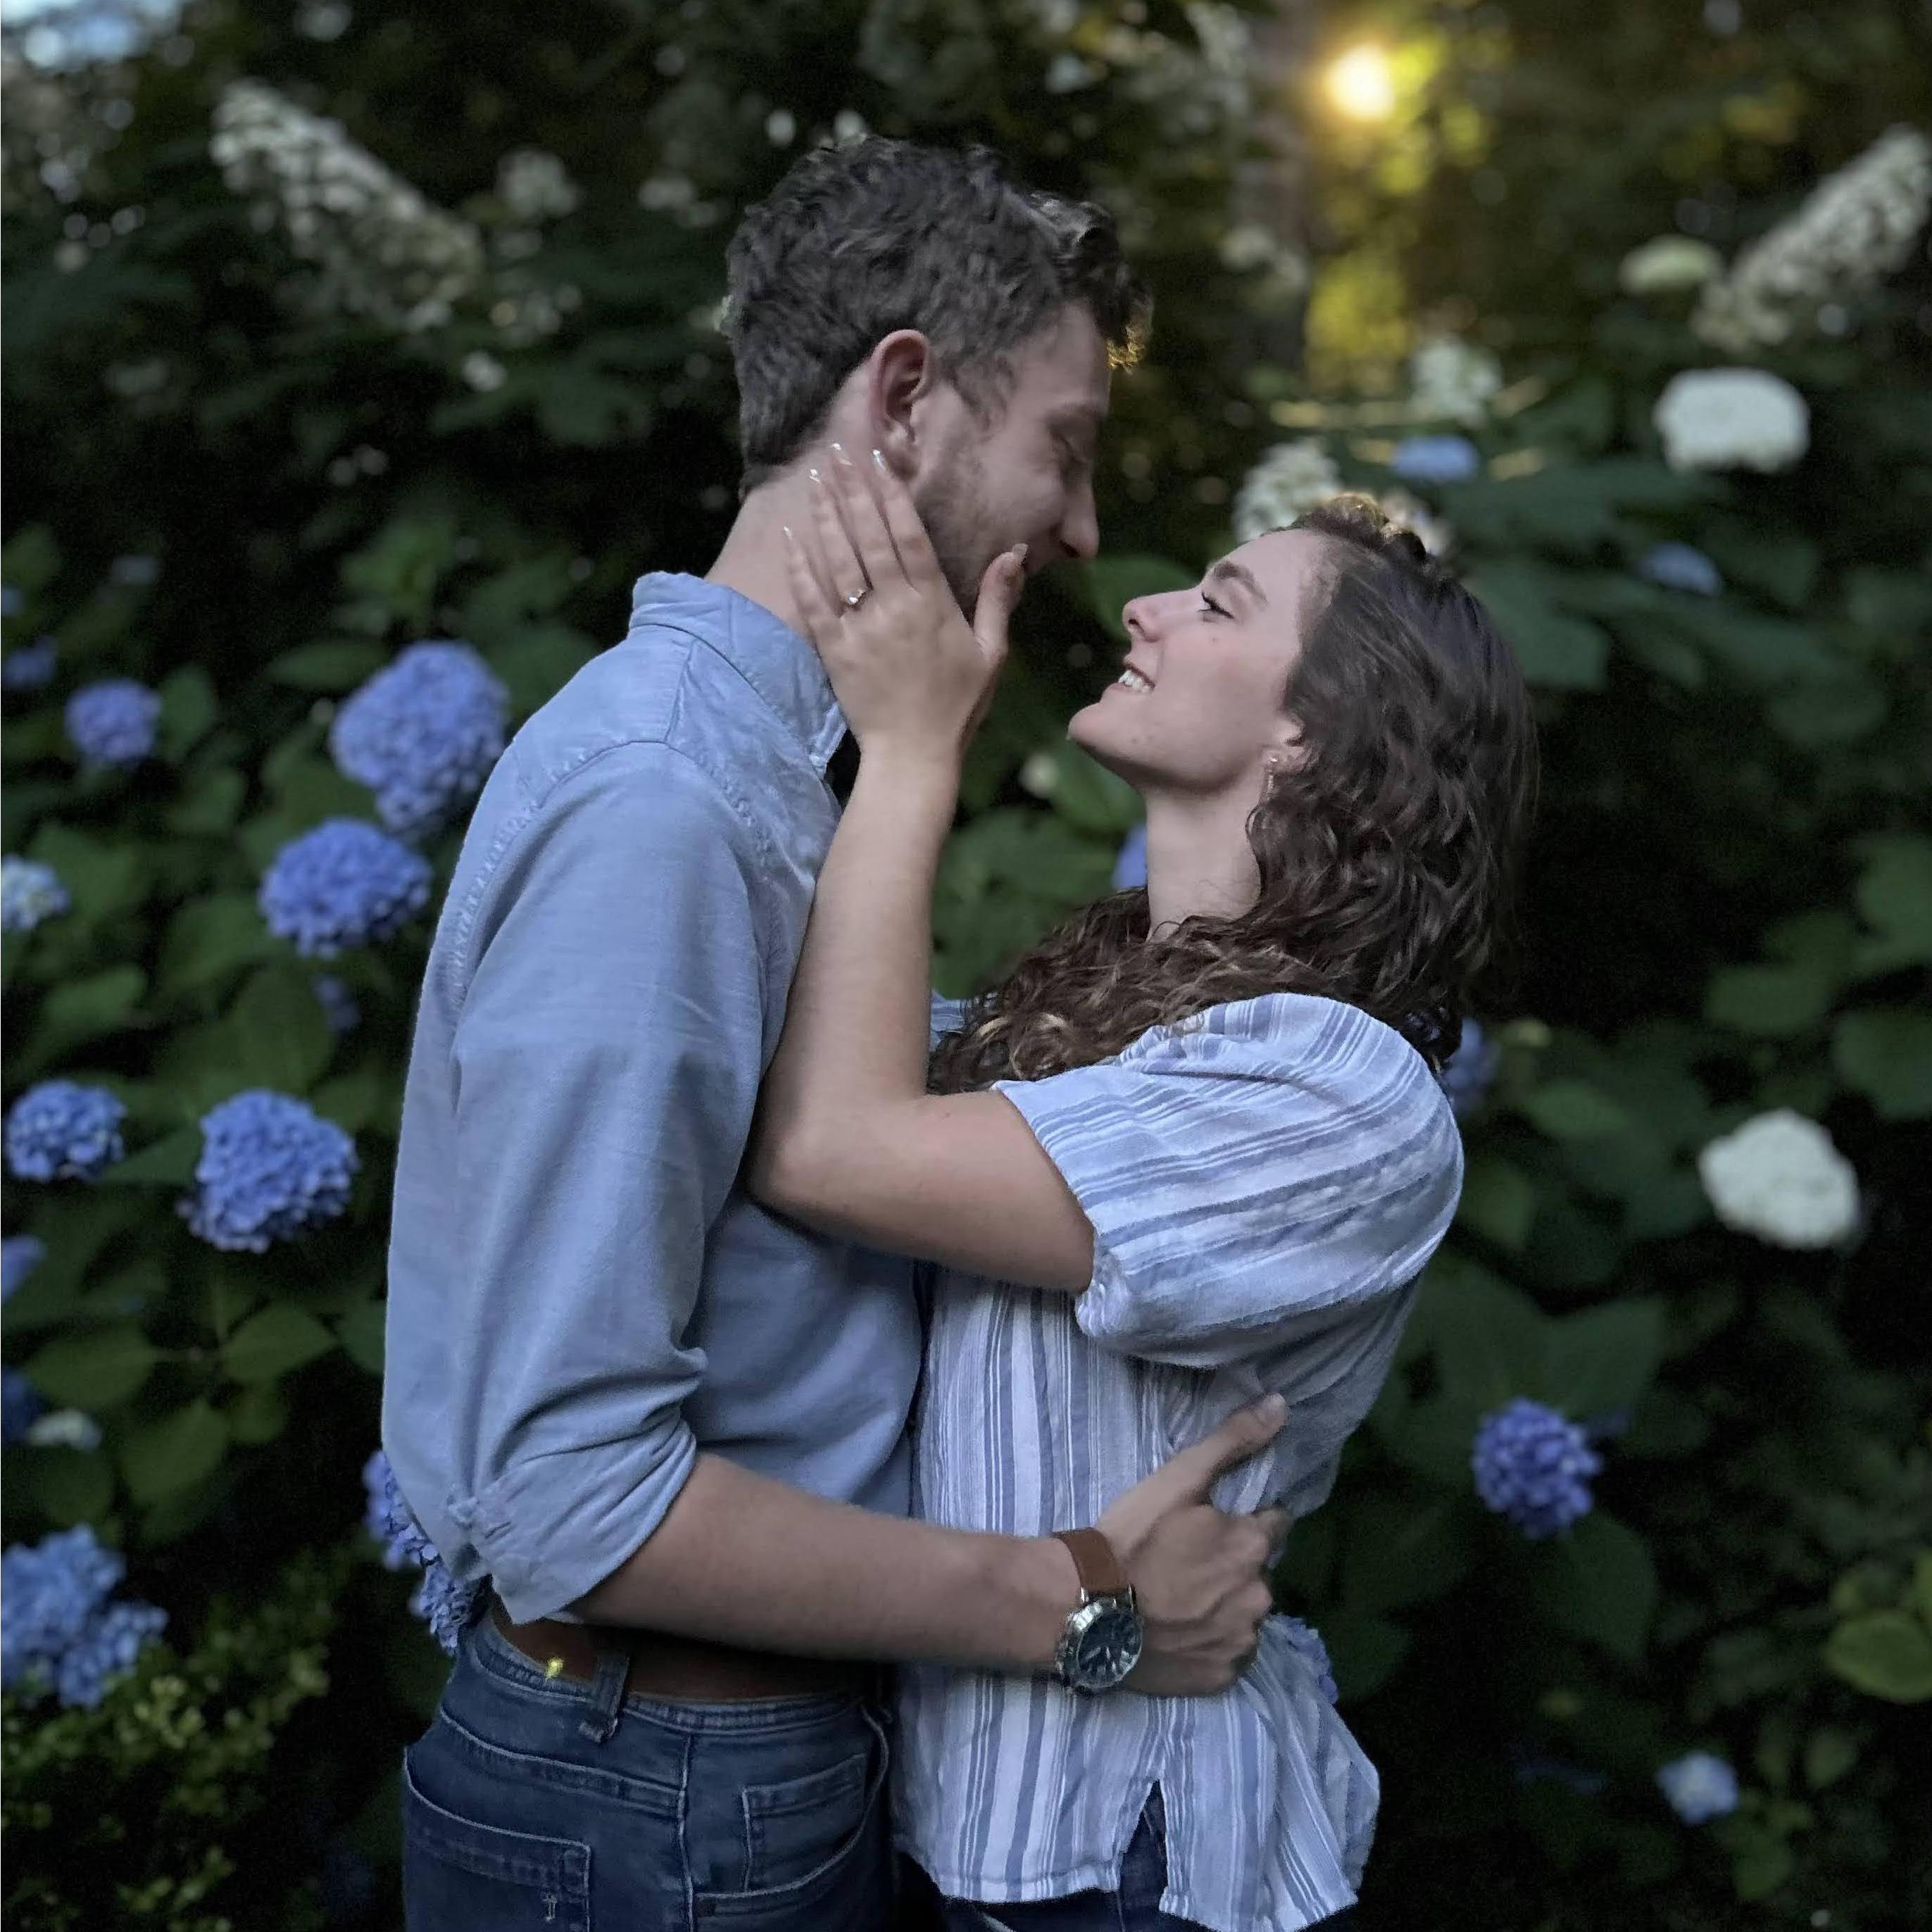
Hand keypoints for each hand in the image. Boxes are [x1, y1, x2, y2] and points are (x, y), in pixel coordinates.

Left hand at [784, 444, 1020, 763]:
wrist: (914, 757)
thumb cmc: (957, 707)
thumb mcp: (991, 653)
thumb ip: (999, 599)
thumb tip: (1015, 551)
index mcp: (933, 603)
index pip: (909, 534)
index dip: (891, 494)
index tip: (877, 459)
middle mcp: (895, 607)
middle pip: (868, 536)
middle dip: (851, 490)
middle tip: (836, 452)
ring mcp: (861, 627)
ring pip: (838, 559)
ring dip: (825, 515)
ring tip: (814, 478)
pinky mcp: (834, 650)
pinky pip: (813, 600)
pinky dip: (799, 566)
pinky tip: (788, 535)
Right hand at [1098, 1394, 1289, 1696]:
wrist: (1084, 1609)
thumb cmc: (1130, 1539)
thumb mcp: (1178, 1479)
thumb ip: (1233, 1441)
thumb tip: (1281, 1405)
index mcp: (1252, 1546)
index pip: (1271, 1524)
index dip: (1241, 1522)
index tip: (1210, 1526)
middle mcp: (1260, 1596)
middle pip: (1257, 1572)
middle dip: (1233, 1565)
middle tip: (1186, 1562)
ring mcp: (1241, 1642)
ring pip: (1244, 1613)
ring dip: (1225, 1604)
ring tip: (1179, 1598)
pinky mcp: (1220, 1677)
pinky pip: (1228, 1653)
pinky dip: (1211, 1642)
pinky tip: (1180, 1630)